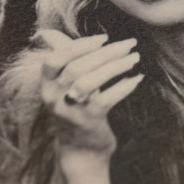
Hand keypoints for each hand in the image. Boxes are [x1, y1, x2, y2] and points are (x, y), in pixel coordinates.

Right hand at [36, 29, 142, 168]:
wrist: (80, 150)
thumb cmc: (74, 108)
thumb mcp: (63, 85)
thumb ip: (61, 59)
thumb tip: (47, 33)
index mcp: (46, 84)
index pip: (55, 58)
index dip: (78, 45)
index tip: (103, 38)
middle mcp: (54, 97)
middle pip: (77, 67)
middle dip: (106, 52)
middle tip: (130, 44)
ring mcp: (71, 110)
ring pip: (91, 81)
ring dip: (116, 66)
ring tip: (134, 58)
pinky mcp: (89, 121)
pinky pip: (107, 99)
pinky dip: (123, 87)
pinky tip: (137, 78)